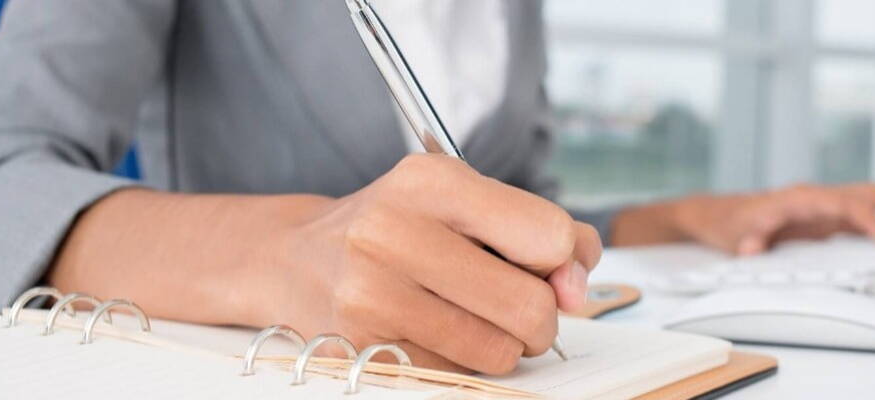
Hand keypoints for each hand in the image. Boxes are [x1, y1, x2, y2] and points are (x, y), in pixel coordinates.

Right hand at [255, 154, 601, 373]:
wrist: (298, 260)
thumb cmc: (400, 227)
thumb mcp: (466, 200)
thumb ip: (544, 229)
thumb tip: (577, 285)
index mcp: (432, 180)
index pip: (547, 233)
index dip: (562, 260)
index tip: (544, 266)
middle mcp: (394, 230)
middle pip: (529, 304)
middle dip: (541, 317)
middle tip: (519, 308)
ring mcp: (371, 292)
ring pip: (497, 349)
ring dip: (503, 345)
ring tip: (476, 320)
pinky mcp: (362, 345)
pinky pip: (457, 374)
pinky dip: (463, 363)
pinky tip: (437, 334)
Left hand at [613, 183, 874, 254]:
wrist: (717, 214)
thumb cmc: (728, 222)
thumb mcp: (733, 234)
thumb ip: (746, 240)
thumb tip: (752, 248)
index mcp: (801, 198)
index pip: (845, 205)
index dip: (869, 221)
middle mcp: (817, 197)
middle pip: (870, 194)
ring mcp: (824, 206)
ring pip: (872, 200)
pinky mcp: (825, 218)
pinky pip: (863, 215)